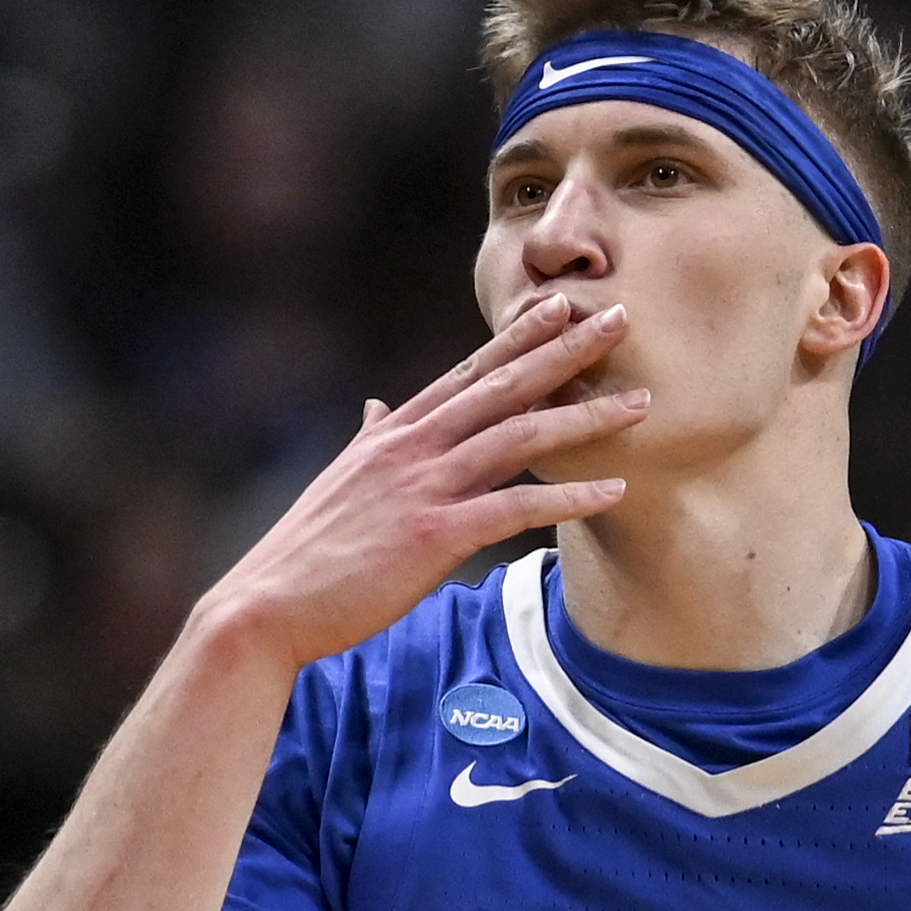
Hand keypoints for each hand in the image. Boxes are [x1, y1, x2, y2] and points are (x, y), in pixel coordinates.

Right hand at [204, 294, 647, 672]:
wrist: (268, 605)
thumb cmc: (309, 552)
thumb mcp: (341, 479)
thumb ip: (368, 438)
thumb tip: (376, 406)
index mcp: (395, 434)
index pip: (468, 372)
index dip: (518, 336)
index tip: (559, 304)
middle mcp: (413, 448)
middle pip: (503, 386)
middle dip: (565, 350)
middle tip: (620, 317)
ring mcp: (424, 488)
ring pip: (519, 438)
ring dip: (585, 418)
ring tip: (642, 403)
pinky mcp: (434, 536)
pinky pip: (515, 509)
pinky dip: (568, 497)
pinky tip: (614, 490)